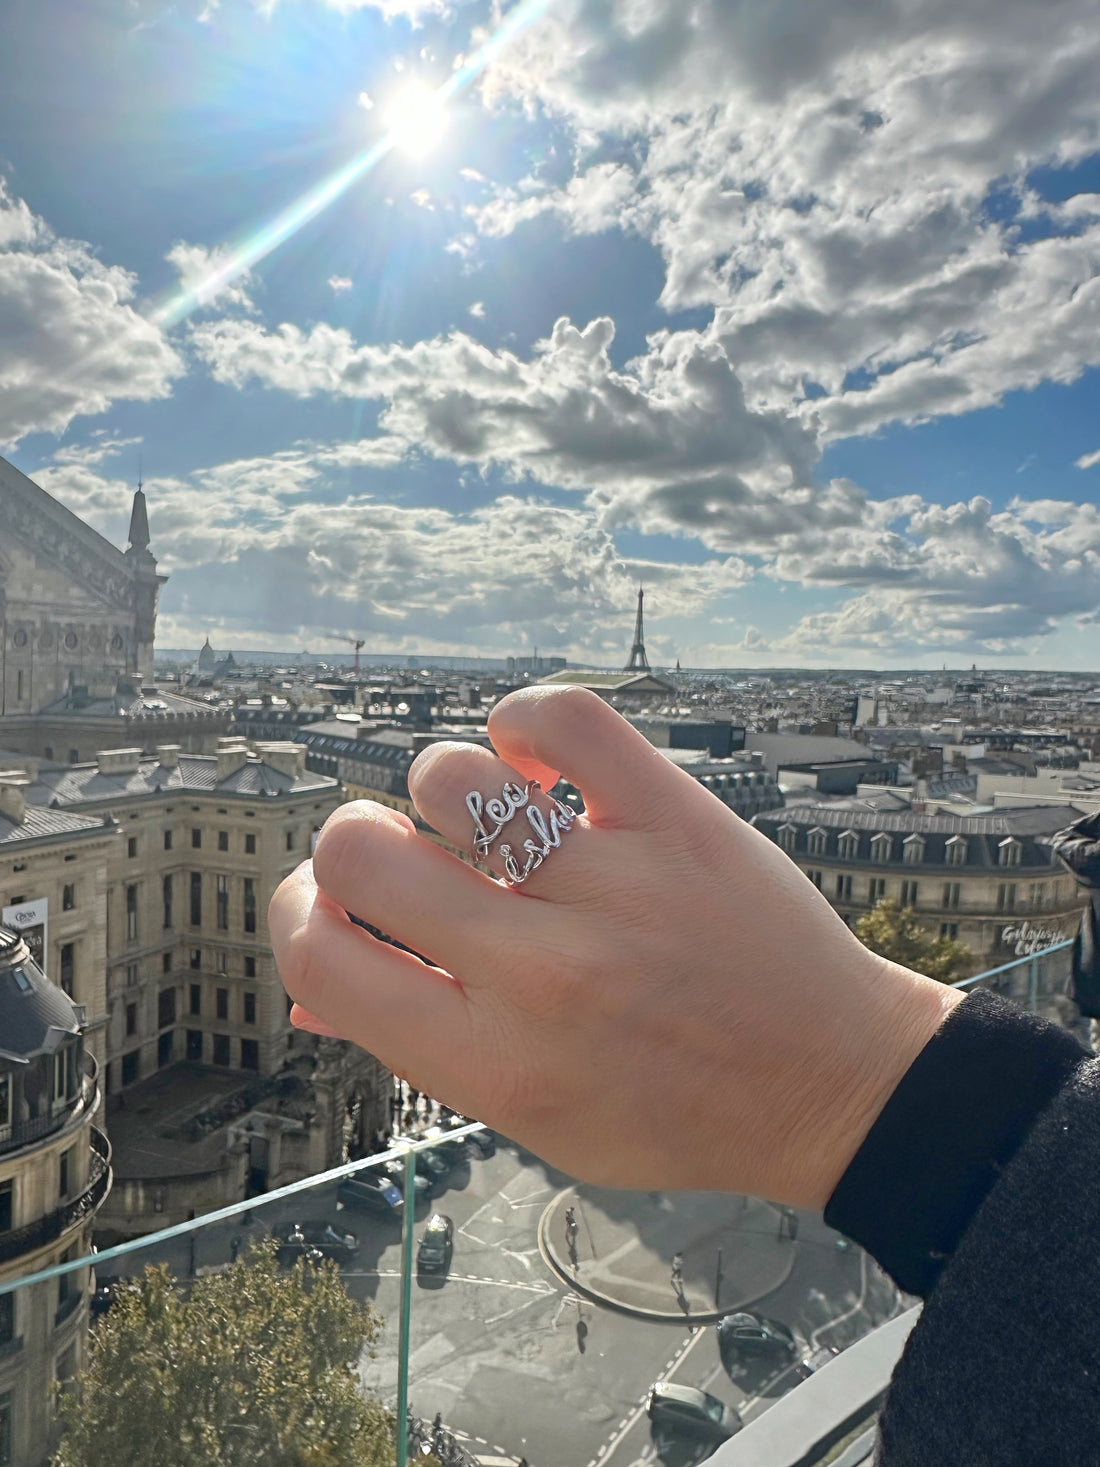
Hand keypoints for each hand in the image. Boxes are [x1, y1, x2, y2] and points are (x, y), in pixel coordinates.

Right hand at [269, 686, 961, 1206]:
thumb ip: (423, 1050)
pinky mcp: (677, 821)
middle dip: (353, 843)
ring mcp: (615, 888)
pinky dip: (526, 721)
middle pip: (361, 855)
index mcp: (493, 1061)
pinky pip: (565, 718)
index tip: (320, 902)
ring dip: (445, 788)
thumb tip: (314, 992)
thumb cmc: (673, 1110)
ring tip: (488, 817)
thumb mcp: (535, 1118)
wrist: (829, 1083)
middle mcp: (543, 975)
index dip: (291, 917)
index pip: (318, 965)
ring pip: (451, 777)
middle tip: (398, 853)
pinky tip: (537, 763)